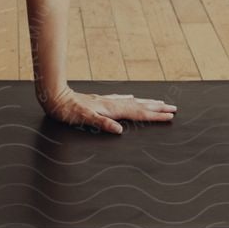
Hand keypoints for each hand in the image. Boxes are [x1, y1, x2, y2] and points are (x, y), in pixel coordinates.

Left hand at [37, 86, 177, 134]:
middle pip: (139, 106)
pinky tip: (132, 97)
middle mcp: (112, 103)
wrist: (55, 97)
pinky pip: (121, 100)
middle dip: (157, 108)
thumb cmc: (68, 110)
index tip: (170, 116)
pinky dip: (131, 100)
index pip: (138, 113)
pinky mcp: (100, 101)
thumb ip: (101, 123)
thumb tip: (120, 130)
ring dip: (147, 103)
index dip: (154, 115)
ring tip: (159, 102)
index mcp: (111, 109)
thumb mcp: (83, 119)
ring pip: (132, 102)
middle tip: (173, 108)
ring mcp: (107, 101)